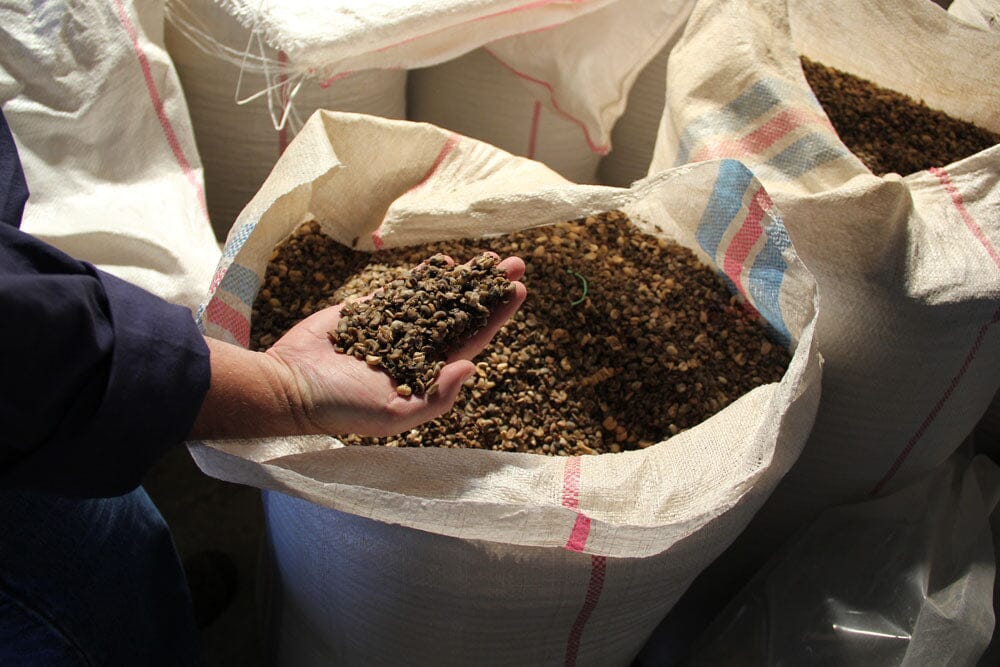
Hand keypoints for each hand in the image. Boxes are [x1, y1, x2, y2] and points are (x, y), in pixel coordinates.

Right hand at [190, 256, 525, 439]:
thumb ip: (436, 396)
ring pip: (438, 297)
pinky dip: (424, 277)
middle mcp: (418, 349)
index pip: (473, 340)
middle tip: (516, 262)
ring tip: (488, 256)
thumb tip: (471, 366)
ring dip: (464, 278)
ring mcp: (396, 327)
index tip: (518, 290)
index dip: (497, 315)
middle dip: (490, 289)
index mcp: (429, 373)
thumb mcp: (394, 414)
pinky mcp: (372, 312)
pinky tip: (444, 263)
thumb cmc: (342, 407)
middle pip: (464, 313)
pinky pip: (405, 291)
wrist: (292, 385)